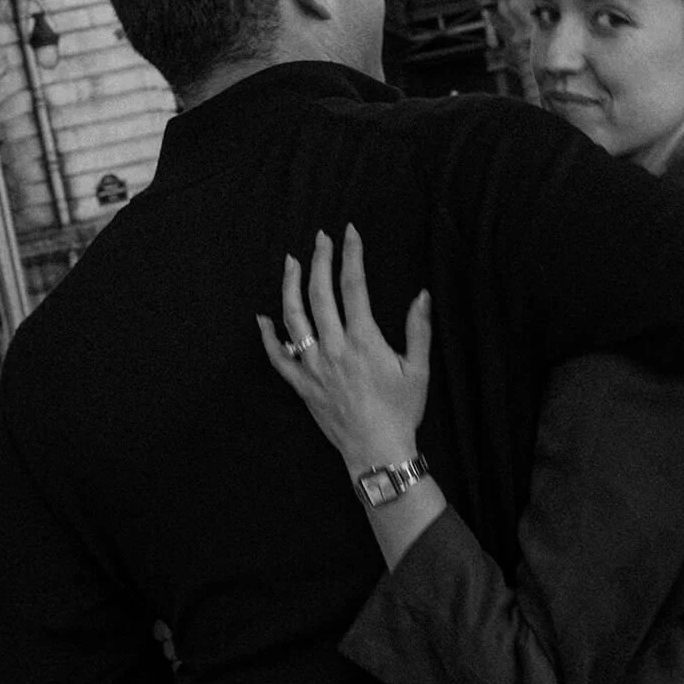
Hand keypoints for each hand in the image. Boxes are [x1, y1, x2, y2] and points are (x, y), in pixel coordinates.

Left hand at [258, 224, 432, 475]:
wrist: (377, 451)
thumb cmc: (402, 411)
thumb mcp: (418, 369)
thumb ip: (419, 329)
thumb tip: (422, 294)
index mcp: (364, 340)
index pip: (354, 286)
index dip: (351, 255)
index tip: (349, 233)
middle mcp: (333, 347)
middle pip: (319, 293)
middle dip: (319, 260)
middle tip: (320, 238)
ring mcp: (313, 366)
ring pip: (293, 317)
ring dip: (289, 286)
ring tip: (290, 261)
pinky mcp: (301, 385)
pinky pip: (277, 358)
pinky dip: (268, 337)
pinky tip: (262, 319)